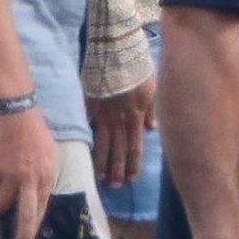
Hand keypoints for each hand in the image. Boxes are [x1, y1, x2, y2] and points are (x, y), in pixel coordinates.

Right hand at [0, 107, 57, 238]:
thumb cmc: (34, 129)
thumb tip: (38, 193)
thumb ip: (44, 173)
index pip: (42, 206)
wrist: (15, 111)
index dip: (35, 224)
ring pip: (0, 204)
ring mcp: (10, 175)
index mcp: (47, 174)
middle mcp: (30, 178)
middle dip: (23, 234)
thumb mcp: (49, 152)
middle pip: (26, 214)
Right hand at [89, 73, 157, 187]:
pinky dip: (87, 141)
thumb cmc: (137, 68)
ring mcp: (102, 114)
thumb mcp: (154, 88)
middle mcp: (119, 119)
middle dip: (117, 170)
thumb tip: (152, 129)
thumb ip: (153, 110)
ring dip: (102, 162)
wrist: (116, 51)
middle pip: (118, 150)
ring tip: (99, 178)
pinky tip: (84, 153)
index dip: (133, 164)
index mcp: (136, 116)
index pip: (135, 146)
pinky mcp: (89, 105)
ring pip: (102, 143)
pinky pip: (88, 127)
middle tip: (114, 187)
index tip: (131, 179)